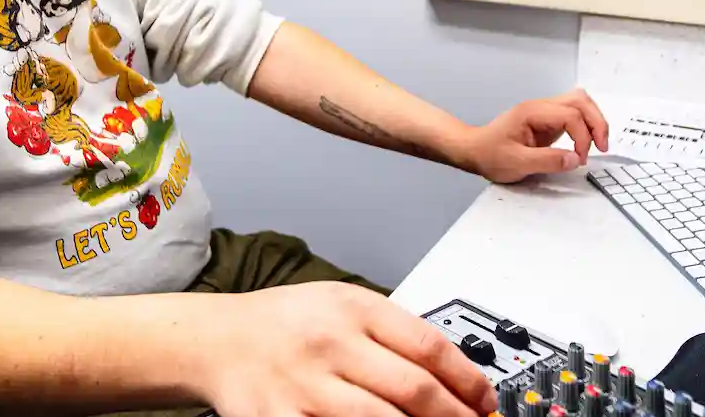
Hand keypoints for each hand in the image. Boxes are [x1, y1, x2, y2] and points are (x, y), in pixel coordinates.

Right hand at [204, 281, 497, 416]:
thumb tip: (454, 372)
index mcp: (354, 308)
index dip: (468, 379)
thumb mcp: (343, 304)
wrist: (218, 339)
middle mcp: (331, 344)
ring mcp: (305, 386)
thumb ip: (393, 331)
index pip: (428, 345)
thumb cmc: (287, 323)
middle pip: (413, 389)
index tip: (486, 400)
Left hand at [461, 88, 610, 183]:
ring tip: (597, 144)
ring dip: (594, 121)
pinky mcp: (548, 120)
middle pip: (580, 100)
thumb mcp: (516, 163)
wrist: (474, 150)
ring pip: (580, 102)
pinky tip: (586, 142)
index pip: (570, 115)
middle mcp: (541, 106)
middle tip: (602, 147)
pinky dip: (586, 125)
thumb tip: (575, 159)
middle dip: (597, 123)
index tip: (579, 159)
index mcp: (533, 112)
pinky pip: (574, 114)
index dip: (582, 137)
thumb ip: (547, 160)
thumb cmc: (490, 155)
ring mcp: (545, 111)